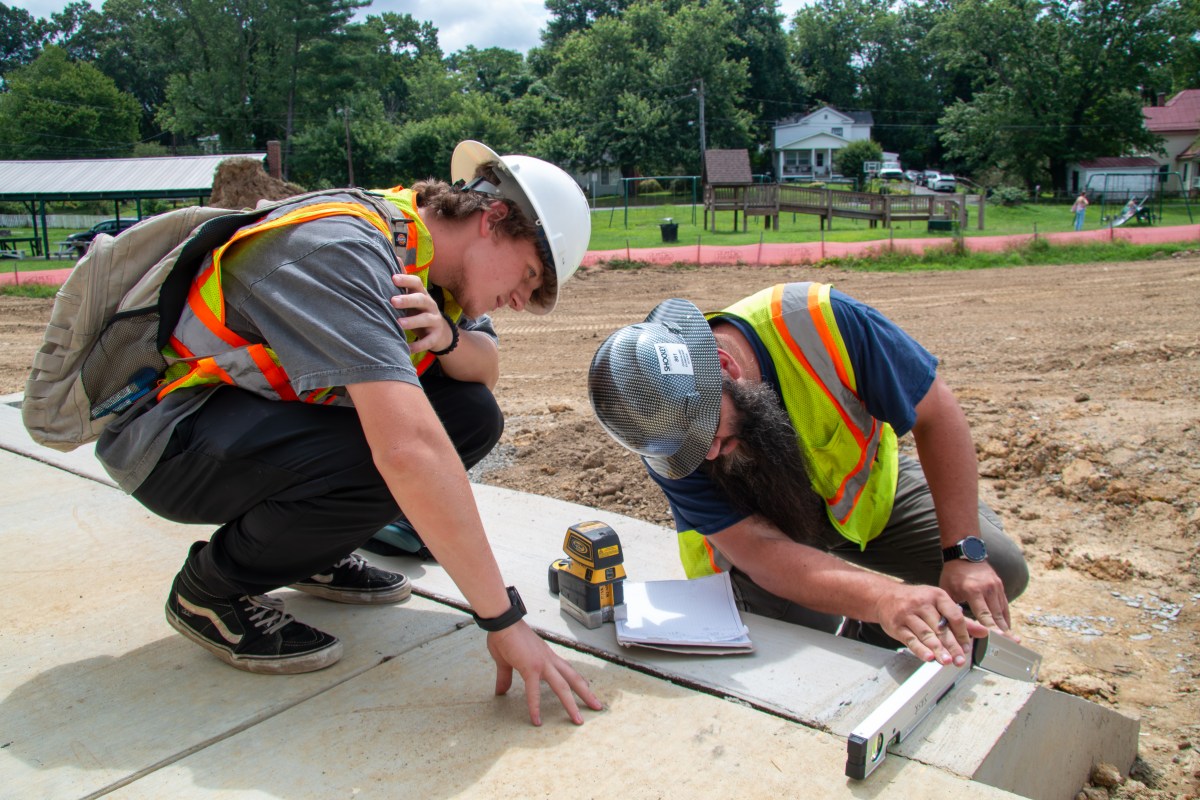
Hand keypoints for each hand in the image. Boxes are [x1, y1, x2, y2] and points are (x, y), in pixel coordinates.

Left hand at [389, 273, 454, 353]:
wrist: (441, 332)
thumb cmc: (420, 311)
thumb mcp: (414, 296)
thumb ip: (404, 281)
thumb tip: (394, 257)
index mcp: (422, 294)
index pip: (417, 283)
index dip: (406, 280)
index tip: (393, 278)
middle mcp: (430, 305)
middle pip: (421, 300)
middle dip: (407, 300)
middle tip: (392, 301)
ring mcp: (434, 321)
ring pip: (425, 320)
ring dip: (412, 321)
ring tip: (398, 324)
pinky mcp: (435, 337)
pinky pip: (428, 341)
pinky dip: (418, 345)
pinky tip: (407, 348)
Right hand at [486, 621, 603, 725]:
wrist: (502, 621)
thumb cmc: (504, 636)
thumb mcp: (507, 660)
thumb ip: (506, 677)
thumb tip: (501, 691)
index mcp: (546, 656)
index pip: (567, 670)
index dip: (579, 680)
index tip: (588, 689)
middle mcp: (549, 660)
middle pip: (573, 679)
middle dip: (586, 694)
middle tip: (598, 707)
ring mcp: (542, 664)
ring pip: (562, 686)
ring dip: (571, 704)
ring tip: (578, 720)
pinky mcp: (530, 668)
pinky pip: (533, 691)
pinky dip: (535, 706)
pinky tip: (536, 720)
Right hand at [874, 584, 987, 665]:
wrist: (884, 597)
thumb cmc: (915, 601)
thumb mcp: (938, 603)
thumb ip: (960, 619)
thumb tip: (983, 632)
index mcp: (937, 596)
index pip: (954, 616)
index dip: (962, 633)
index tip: (967, 647)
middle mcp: (922, 603)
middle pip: (940, 628)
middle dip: (952, 646)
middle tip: (960, 660)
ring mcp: (908, 614)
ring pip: (926, 634)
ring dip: (938, 650)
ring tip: (947, 661)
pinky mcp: (897, 626)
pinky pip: (911, 640)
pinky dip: (920, 650)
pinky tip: (929, 658)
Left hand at [939, 559, 1016, 639]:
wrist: (965, 554)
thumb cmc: (953, 574)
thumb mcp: (948, 590)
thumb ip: (951, 608)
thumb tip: (950, 628)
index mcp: (973, 590)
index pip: (984, 614)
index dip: (991, 628)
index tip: (998, 639)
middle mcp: (987, 589)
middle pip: (997, 615)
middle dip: (1004, 632)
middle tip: (1012, 645)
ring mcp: (996, 587)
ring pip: (1002, 611)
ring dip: (1006, 626)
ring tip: (1012, 641)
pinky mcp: (1000, 586)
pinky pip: (1004, 605)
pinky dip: (1005, 617)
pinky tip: (1007, 628)